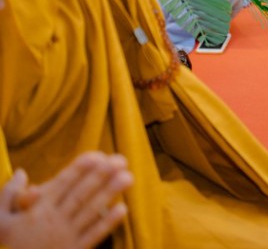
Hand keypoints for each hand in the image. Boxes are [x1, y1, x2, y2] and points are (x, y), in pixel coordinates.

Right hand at [0, 152, 131, 248]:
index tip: (96, 155)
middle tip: (121, 160)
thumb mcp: (1, 221)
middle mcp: (53, 221)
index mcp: (37, 211)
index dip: (78, 169)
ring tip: (128, 177)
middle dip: (100, 176)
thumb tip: (21, 172)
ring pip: (90, 211)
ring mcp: (66, 237)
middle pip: (80, 194)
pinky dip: (108, 223)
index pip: (61, 185)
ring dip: (109, 194)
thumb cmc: (12, 244)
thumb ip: (8, 195)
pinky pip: (94, 236)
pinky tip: (123, 208)